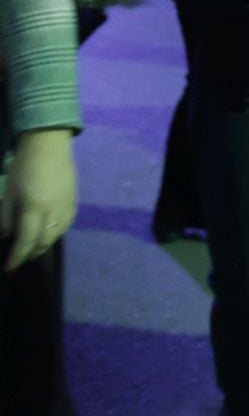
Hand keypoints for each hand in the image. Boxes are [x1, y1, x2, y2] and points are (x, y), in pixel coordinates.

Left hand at [1, 129, 76, 271]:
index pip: (25, 241)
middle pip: (43, 242)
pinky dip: (54, 234)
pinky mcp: (74, 203)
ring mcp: (66, 208)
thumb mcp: (9, 192)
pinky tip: (47, 233)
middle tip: (19, 260)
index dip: (17, 257)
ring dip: (43, 246)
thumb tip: (8, 236)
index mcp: (34, 208)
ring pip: (56, 236)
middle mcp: (53, 212)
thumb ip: (7, 217)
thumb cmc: (23, 167)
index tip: (9, 269)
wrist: (49, 146)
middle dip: (30, 254)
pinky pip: (64, 226)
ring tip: (32, 248)